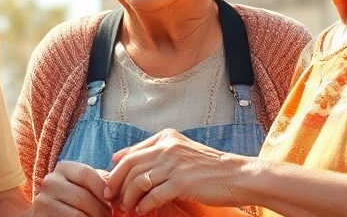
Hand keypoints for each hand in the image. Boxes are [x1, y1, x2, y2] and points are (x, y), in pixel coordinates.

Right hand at [31, 161, 110, 215]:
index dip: (103, 189)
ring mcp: (43, 200)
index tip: (111, 201)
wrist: (49, 210)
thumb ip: (101, 180)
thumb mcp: (85, 184)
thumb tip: (119, 185)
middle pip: (84, 197)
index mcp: (63, 168)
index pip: (87, 174)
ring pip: (79, 215)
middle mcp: (50, 181)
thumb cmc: (74, 196)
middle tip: (108, 216)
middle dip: (101, 211)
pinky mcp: (41, 216)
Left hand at [105, 129, 247, 214]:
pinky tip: (142, 211)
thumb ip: (154, 152)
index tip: (109, 183)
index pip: (131, 153)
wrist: (237, 176)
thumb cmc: (208, 167)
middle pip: (130, 166)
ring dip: (129, 198)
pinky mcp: (182, 182)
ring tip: (126, 207)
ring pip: (139, 182)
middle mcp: (168, 147)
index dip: (117, 170)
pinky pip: (154, 196)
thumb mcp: (180, 151)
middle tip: (110, 197)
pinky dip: (144, 205)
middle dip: (116, 184)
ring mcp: (175, 164)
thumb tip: (119, 157)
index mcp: (166, 137)